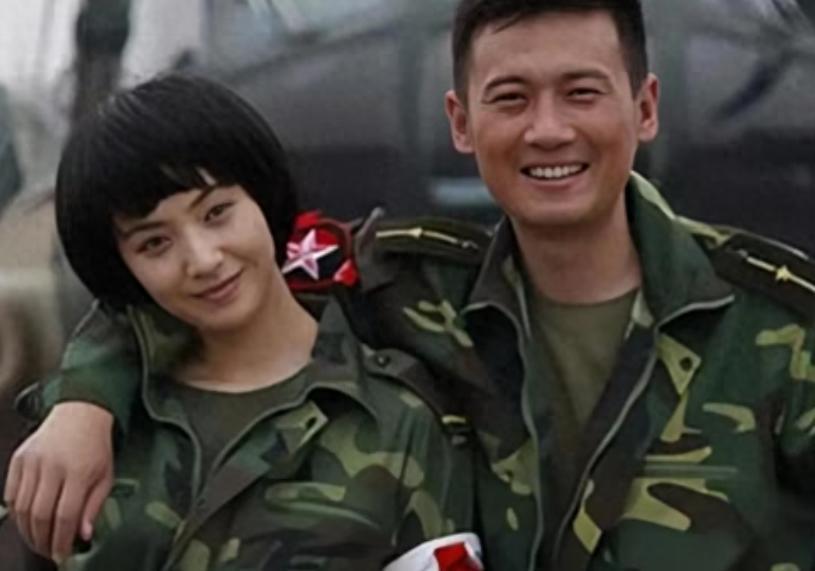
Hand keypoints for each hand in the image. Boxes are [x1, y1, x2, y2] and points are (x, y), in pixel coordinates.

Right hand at [4, 402, 113, 562]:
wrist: (81, 413)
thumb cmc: (96, 446)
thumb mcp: (106, 476)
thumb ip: (94, 506)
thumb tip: (83, 535)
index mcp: (78, 471)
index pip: (64, 516)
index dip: (60, 540)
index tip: (61, 554)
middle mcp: (52, 466)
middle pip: (39, 515)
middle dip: (42, 540)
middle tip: (48, 551)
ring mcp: (32, 461)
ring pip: (21, 507)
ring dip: (27, 530)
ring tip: (37, 539)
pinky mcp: (19, 458)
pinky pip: (10, 493)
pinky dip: (15, 512)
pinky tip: (25, 520)